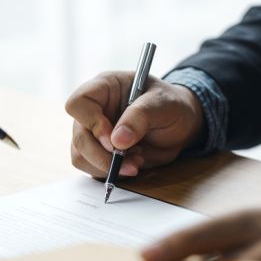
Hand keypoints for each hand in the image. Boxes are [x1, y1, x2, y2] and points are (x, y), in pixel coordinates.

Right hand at [65, 71, 203, 177]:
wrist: (181, 125)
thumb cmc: (171, 105)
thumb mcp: (163, 104)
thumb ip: (140, 117)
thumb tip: (117, 141)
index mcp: (104, 88)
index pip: (78, 103)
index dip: (91, 123)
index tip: (113, 140)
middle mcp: (94, 110)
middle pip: (79, 136)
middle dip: (102, 156)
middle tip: (129, 162)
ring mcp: (94, 133)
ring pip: (81, 156)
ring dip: (108, 166)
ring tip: (136, 161)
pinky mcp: (100, 153)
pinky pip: (92, 168)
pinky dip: (112, 172)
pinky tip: (132, 163)